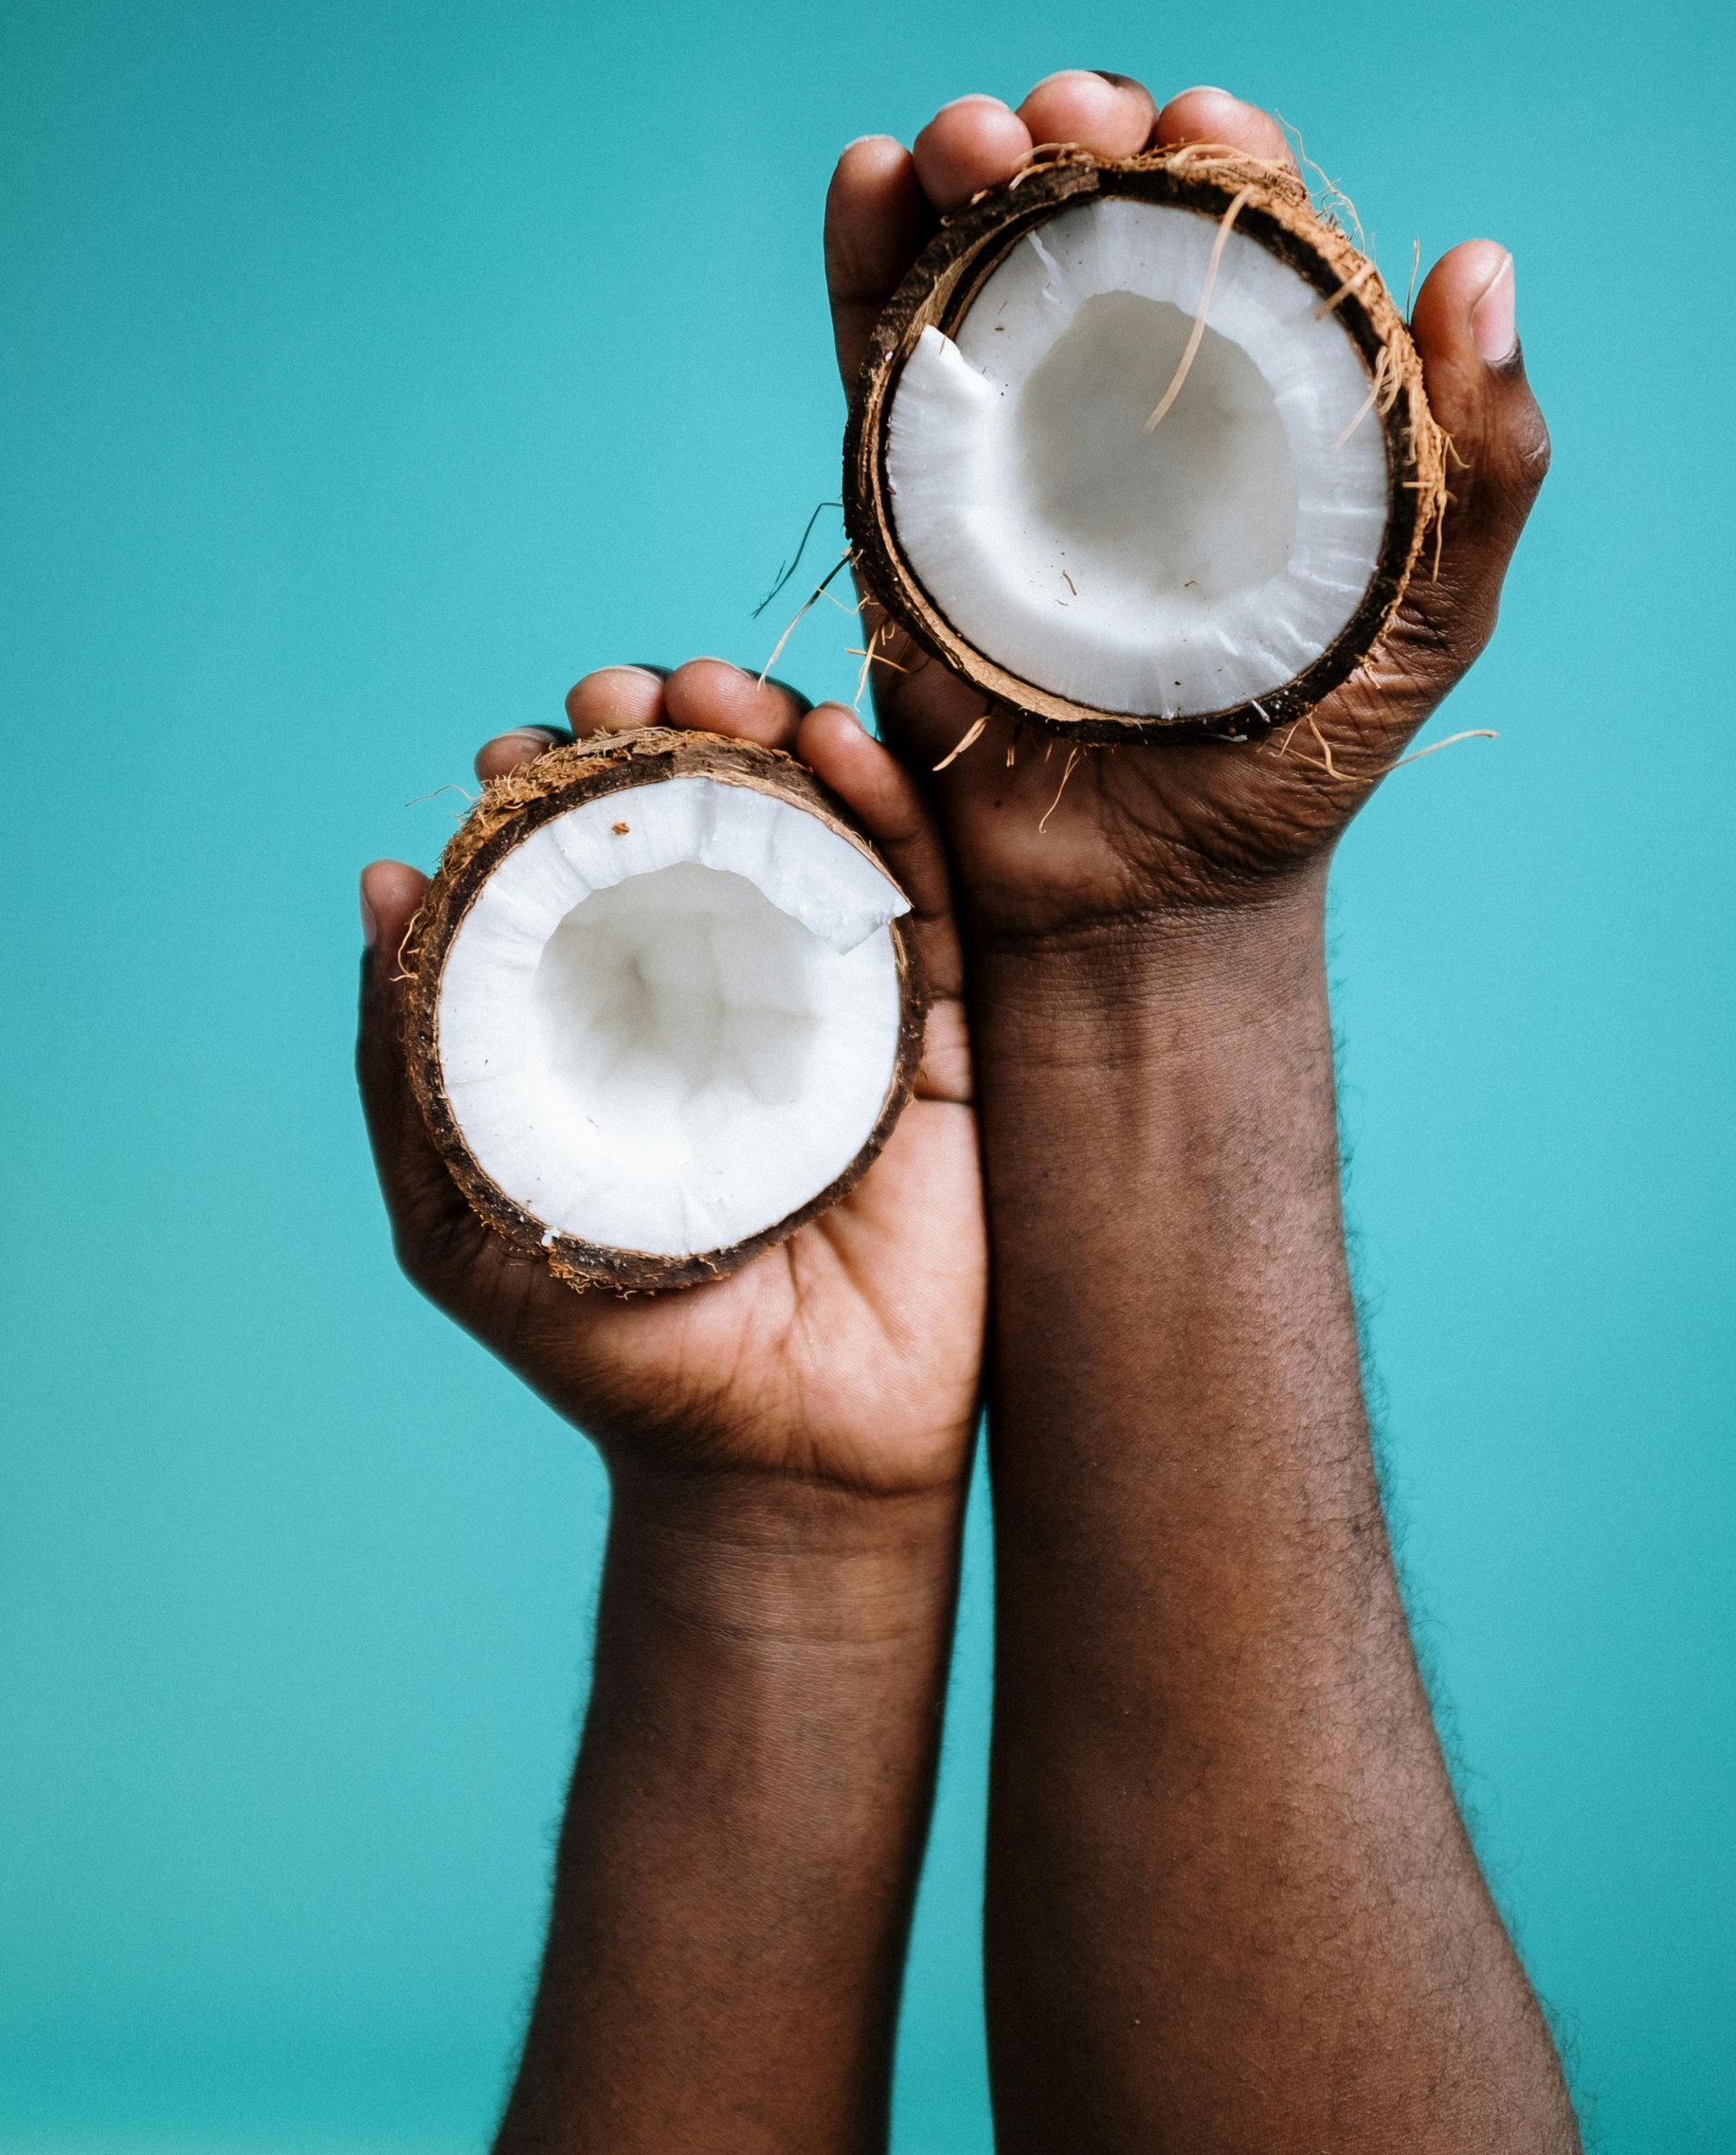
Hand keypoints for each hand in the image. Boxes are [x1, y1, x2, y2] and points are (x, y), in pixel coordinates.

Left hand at [357, 659, 984, 1502]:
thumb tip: (382, 888)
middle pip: (703, 819)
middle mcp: (721, 987)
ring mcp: (834, 1005)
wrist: (778, 1466)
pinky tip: (843, 741)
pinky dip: (889, 809)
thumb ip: (412, 1063)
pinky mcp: (934, 1040)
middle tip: (624, 693)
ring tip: (725, 688)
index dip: (554, 786)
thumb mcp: (462, 1215)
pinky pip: (922, 903)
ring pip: (814, 832)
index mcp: (615, 1014)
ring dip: (776, 737)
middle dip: (663, 730)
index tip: (523, 748)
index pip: (585, 863)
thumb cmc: (616, 1356)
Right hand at [825, 72, 1550, 936]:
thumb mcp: (1427, 615)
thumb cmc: (1300, 755)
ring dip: (967, 162)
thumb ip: (1482, 462)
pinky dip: (862, 251)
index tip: (1216, 129)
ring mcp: (1009, 423)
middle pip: (1097, 210)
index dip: (1226, 156)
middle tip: (1075, 120)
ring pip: (979, 253)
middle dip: (1082, 131)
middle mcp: (1128, 382)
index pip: (1241, 231)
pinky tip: (868, 172)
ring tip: (971, 132)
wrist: (1141, 892)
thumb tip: (1481, 262)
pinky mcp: (902, 484)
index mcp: (1253, 386)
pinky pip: (877, 353)